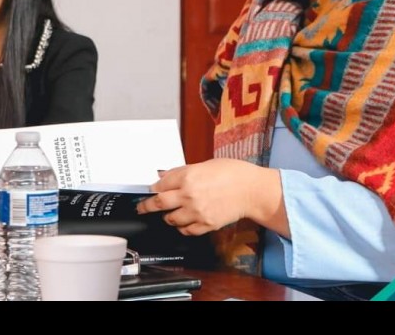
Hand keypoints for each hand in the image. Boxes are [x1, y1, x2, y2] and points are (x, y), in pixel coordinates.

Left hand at [135, 158, 286, 236]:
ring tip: (169, 214)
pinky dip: (182, 227)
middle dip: (146, 206)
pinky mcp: (206, 225)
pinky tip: (184, 222)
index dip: (152, 189)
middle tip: (141, 208)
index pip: (160, 185)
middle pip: (159, 204)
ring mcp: (197, 212)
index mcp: (188, 177)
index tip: (149, 191)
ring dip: (167, 217)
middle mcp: (189, 195)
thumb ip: (182, 171)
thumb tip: (165, 175)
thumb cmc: (233, 173)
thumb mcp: (205, 164)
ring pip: (171, 220)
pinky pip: (187, 230)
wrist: (252, 190)